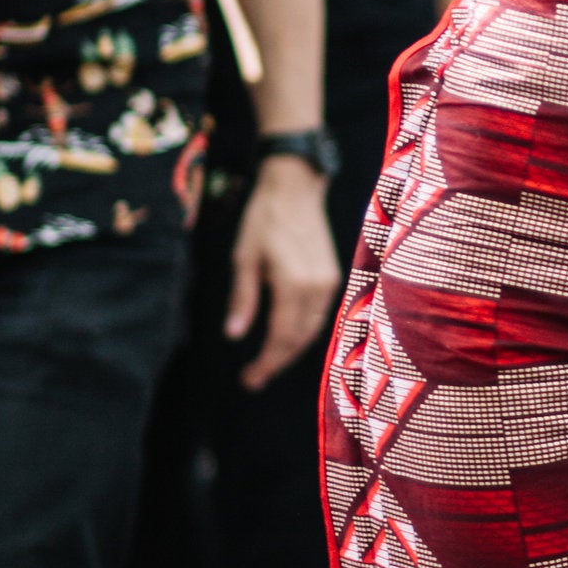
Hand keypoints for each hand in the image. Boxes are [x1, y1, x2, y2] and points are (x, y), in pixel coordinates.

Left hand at [226, 155, 340, 389]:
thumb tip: (234, 336)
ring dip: (290, 349)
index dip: (266, 363)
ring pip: (312, 330)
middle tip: (253, 378)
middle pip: (299, 339)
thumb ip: (243, 298)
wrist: (296, 188)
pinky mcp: (333, 277)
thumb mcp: (244, 258)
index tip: (248, 379)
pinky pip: (319, 315)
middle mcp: (317, 287)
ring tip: (267, 362)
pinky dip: (303, 332)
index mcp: (293, 283)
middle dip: (277, 362)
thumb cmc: (264, 219)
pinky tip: (285, 336)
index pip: (281, 336)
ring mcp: (329, 283)